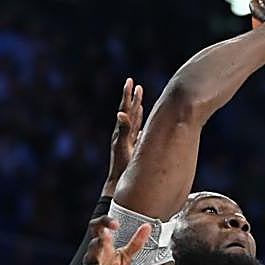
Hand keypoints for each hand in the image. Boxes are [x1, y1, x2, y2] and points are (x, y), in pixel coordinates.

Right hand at [76, 216, 150, 264]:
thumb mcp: (125, 257)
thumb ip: (135, 243)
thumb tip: (148, 225)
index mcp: (103, 248)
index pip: (97, 229)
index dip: (104, 223)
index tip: (116, 224)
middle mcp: (93, 258)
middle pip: (93, 246)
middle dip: (100, 242)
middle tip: (107, 236)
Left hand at [105, 77, 143, 193]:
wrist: (120, 181)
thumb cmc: (121, 166)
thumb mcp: (122, 146)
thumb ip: (122, 130)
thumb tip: (120, 113)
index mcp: (121, 131)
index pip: (125, 109)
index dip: (128, 96)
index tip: (130, 82)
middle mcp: (124, 133)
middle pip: (130, 112)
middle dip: (133, 98)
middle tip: (134, 84)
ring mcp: (129, 140)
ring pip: (135, 120)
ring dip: (137, 109)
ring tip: (139, 98)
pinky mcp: (134, 147)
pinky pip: (139, 131)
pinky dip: (141, 123)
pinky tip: (144, 120)